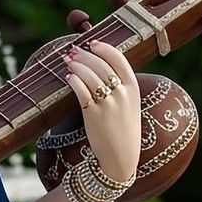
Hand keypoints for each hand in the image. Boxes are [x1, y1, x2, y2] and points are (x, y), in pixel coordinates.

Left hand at [63, 39, 139, 183]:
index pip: (119, 59)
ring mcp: (109, 104)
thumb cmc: (123, 132)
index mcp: (134, 89)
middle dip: (85, 55)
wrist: (121, 158)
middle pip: (101, 65)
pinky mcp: (94, 114)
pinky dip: (74, 81)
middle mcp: (123, 94)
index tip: (92, 44)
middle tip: (72, 51)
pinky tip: (68, 77)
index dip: (104, 48)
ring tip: (67, 62)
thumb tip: (101, 69)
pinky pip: (82, 91)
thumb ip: (120, 88)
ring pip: (90, 75)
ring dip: (77, 65)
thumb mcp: (130, 106)